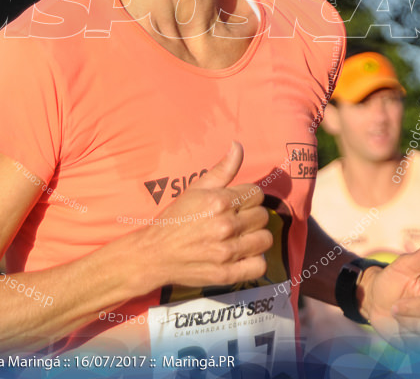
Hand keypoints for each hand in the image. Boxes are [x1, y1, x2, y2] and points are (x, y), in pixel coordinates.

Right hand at [144, 141, 272, 288]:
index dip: (248, 198)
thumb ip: (222, 169)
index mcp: (220, 201)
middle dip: (252, 216)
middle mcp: (226, 226)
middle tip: (237, 221)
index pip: (257, 194)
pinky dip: (254, 261)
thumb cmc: (175, 219)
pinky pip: (259, 266)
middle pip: (263, 216)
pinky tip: (243, 255)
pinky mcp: (227, 274)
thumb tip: (238, 146)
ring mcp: (228, 252)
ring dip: (256, 237)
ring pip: (265, 239)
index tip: (237, 204)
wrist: (155, 253)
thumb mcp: (195, 189)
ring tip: (241, 237)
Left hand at [362, 229, 419, 352]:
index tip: (394, 304)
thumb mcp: (404, 265)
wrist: (376, 300)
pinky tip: (401, 330)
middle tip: (396, 309)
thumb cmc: (392, 280)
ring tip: (399, 318)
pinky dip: (405, 341)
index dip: (410, 308)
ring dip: (404, 329)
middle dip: (406, 319)